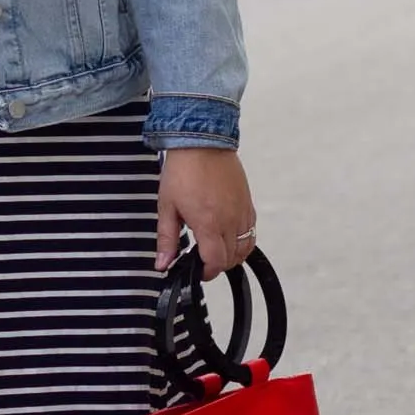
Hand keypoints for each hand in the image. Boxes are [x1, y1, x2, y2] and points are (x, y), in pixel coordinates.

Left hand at [154, 147, 255, 280]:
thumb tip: (163, 264)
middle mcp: (230, 220)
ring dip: (232, 255)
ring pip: (245, 247)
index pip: (216, 261)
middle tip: (202, 260)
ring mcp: (242, 211)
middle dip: (217, 265)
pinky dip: (242, 240)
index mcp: (208, 223)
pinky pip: (251, 231)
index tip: (197, 271)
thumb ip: (167, 239)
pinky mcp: (248, 203)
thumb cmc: (183, 170)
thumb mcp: (167, 207)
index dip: (206, 272)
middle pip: (232, 258)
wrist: (202, 142)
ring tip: (215, 249)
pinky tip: (227, 235)